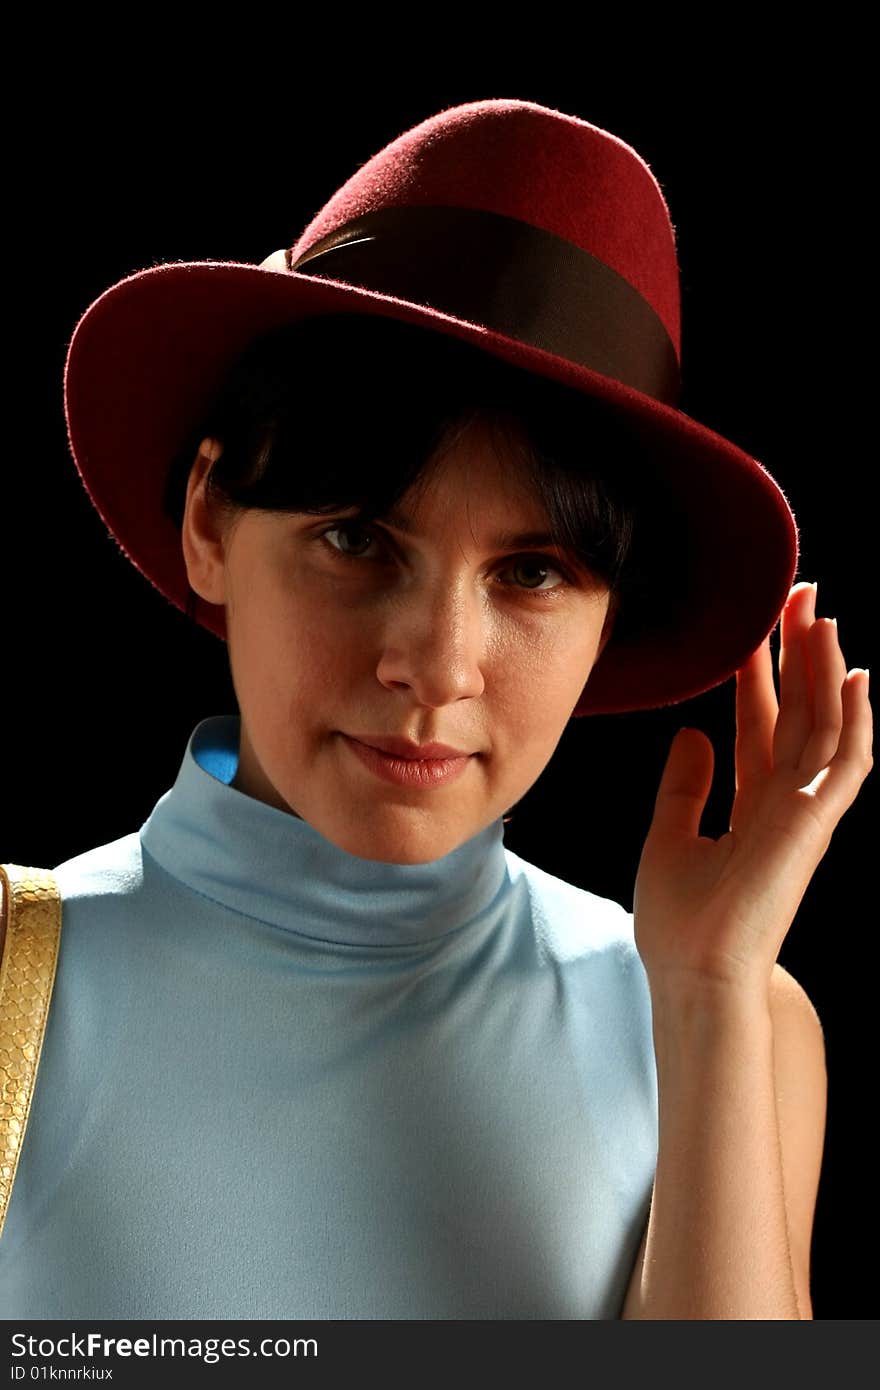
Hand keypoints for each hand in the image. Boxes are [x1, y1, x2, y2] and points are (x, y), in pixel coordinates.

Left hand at [633, 581, 872, 992]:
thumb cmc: (680, 921)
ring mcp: (805, 812)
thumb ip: (684, 787)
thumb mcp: (669, 837)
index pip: (760, 723)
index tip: (755, 628)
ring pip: (825, 725)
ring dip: (826, 670)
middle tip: (800, 595)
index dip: (761, 674)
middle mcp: (785, 802)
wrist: (693, 972)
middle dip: (799, 654)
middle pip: (798, 712)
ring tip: (821, 615)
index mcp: (752, 805)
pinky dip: (854, 721)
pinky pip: (845, 764)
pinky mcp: (816, 825)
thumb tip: (694, 734)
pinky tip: (854, 677)